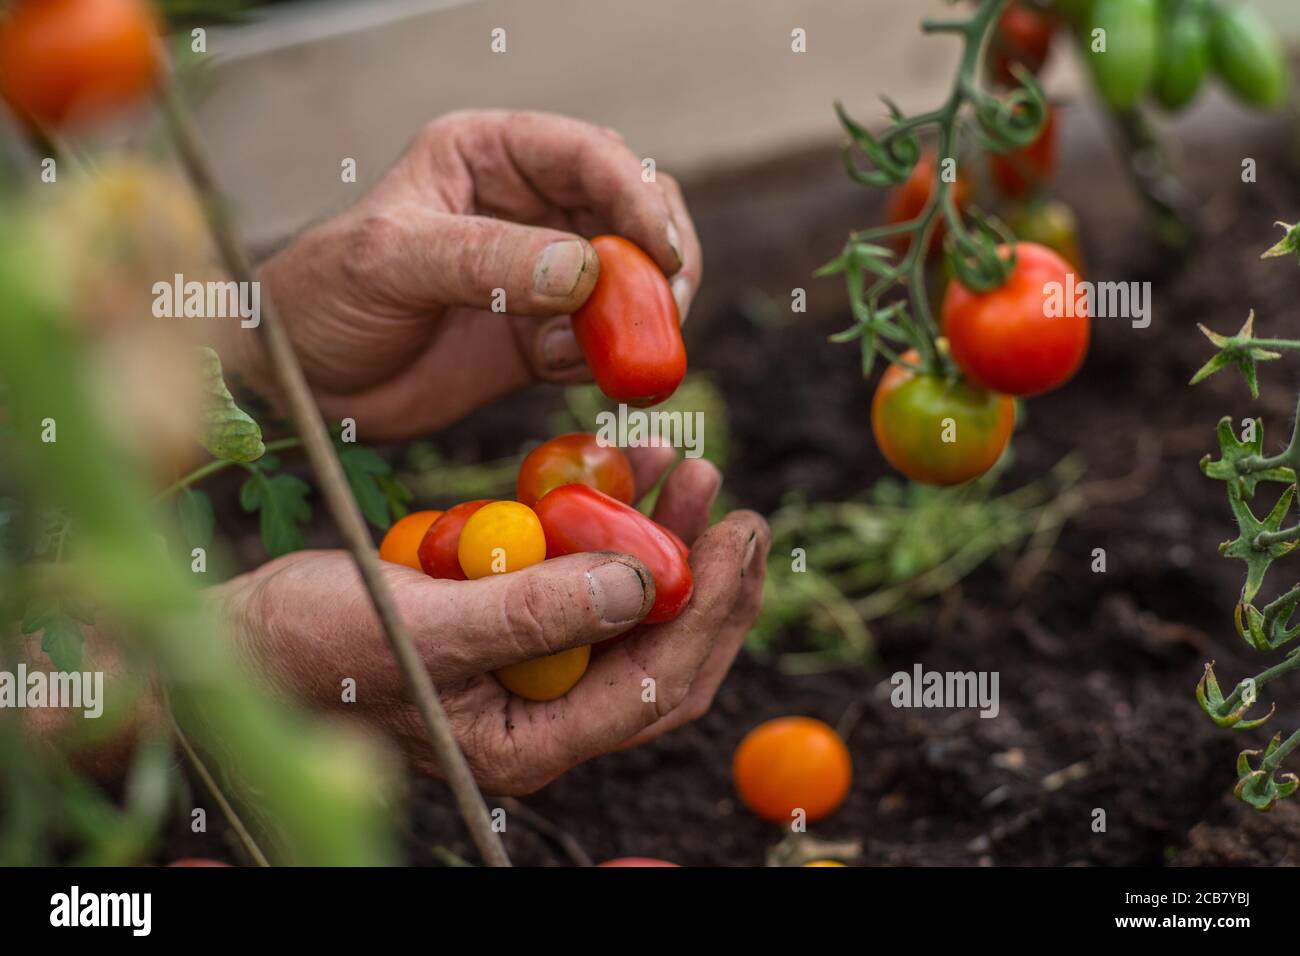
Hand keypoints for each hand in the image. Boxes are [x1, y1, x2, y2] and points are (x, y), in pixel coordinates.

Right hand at [213, 448, 768, 793]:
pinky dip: (607, 523)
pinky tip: (620, 466)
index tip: (738, 533)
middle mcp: (543, 712)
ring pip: (629, 609)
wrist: (243, 633)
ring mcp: (531, 666)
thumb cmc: (312, 645)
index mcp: (530, 739)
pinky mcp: (512, 619)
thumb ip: (531, 613)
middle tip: (732, 503)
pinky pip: (582, 574)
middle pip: (662, 653)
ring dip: (665, 539)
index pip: (657, 688)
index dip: (709, 611)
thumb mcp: (422, 627)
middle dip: (705, 578)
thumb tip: (642, 585)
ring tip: (685, 466)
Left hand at [235, 110, 701, 440]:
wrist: (301, 384)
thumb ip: (484, 259)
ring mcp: (541, 275)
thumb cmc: (322, 298)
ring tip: (624, 351)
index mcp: (490, 155)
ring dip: (643, 315)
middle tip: (666, 307)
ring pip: (630, 281)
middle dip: (659, 257)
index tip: (661, 253)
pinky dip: (607, 361)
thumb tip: (585, 272)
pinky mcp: (543, 338)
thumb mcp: (390, 261)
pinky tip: (571, 374)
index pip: (589, 155)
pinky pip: (602, 343)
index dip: (637, 197)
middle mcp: (528, 207)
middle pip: (631, 213)